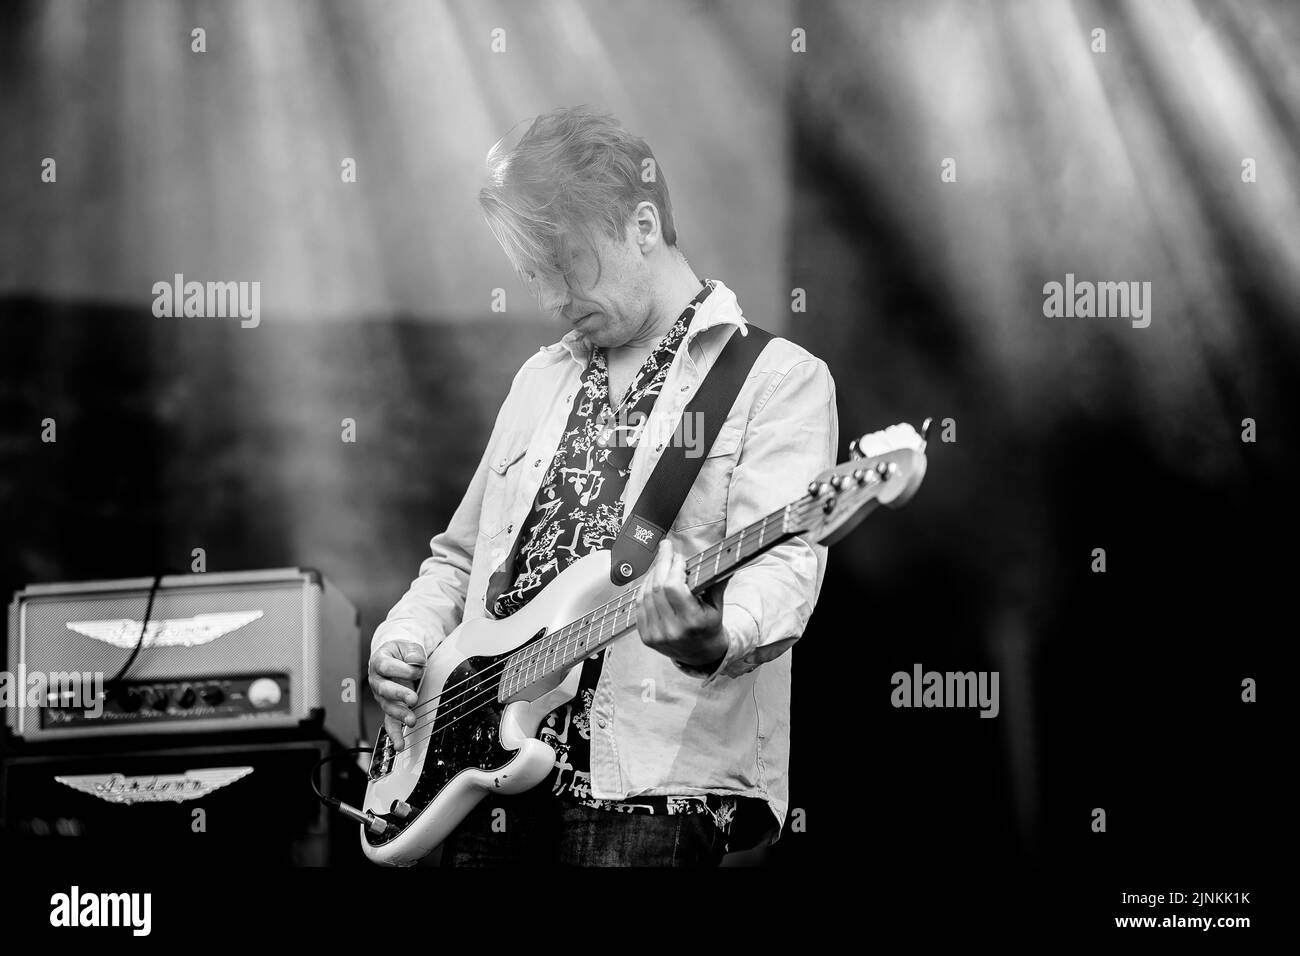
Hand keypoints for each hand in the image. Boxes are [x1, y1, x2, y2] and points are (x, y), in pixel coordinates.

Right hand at [368, 639, 425, 751]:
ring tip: (412, 720)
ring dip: (400, 714)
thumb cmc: (400, 652)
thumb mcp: (407, 645)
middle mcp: (377, 680)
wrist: (394, 657)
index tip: (419, 669)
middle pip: (384, 689)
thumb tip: (416, 661)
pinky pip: (389, 721)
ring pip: (387, 706)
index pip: (386, 666)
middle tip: (413, 698)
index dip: (402, 669)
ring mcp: (381, 696)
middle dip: (399, 694)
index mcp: (378, 661)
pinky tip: (399, 745)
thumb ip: (412, 652)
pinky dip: (395, 734)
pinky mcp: (388, 707)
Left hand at [636, 540, 727, 670]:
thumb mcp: (717, 606)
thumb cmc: (710, 626)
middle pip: (658, 587)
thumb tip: (720, 555)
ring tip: (661, 562)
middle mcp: (671, 630)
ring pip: (646, 594)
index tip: (679, 556)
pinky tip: (652, 579)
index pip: (673, 587)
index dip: (674, 567)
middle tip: (666, 548)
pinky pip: (639, 605)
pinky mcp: (645, 636)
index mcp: (691, 622)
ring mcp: (655, 635)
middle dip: (662, 563)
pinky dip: (644, 588)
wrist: (701, 655)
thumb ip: (715, 581)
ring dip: (652, 574)